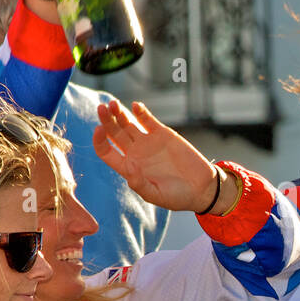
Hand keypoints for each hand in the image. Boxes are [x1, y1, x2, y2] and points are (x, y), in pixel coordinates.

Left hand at [93, 99, 225, 210]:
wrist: (201, 187)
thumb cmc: (177, 196)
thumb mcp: (156, 195)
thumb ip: (139, 183)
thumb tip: (129, 166)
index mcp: (128, 167)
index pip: (106, 151)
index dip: (99, 140)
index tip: (98, 129)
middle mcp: (135, 153)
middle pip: (114, 133)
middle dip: (106, 120)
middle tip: (102, 108)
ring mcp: (148, 141)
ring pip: (127, 123)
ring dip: (119, 113)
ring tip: (113, 104)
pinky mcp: (163, 134)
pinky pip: (147, 120)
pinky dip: (141, 111)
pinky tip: (136, 106)